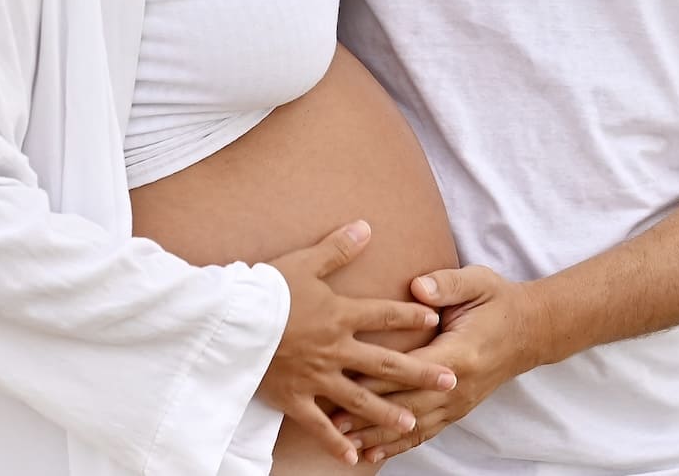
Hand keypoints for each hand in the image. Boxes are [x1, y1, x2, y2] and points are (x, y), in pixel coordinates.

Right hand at [261, 222, 460, 464]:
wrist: (228, 321)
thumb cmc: (265, 289)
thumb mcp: (304, 262)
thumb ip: (338, 248)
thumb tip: (366, 226)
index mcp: (340, 315)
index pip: (386, 314)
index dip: (412, 315)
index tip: (436, 320)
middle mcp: (335, 349)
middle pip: (386, 363)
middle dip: (420, 373)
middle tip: (450, 381)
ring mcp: (316, 376)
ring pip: (360, 398)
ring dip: (387, 411)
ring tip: (412, 423)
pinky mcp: (293, 397)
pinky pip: (318, 425)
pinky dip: (335, 442)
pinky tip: (353, 458)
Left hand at [338, 266, 543, 463]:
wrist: (532, 330)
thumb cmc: (499, 302)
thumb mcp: (478, 282)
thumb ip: (447, 284)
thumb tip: (417, 287)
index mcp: (459, 353)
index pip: (409, 368)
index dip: (376, 377)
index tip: (344, 382)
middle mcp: (458, 385)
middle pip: (406, 404)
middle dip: (367, 414)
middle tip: (332, 423)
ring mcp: (458, 402)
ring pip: (412, 425)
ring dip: (378, 435)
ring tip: (345, 445)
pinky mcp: (458, 410)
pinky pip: (425, 432)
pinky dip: (398, 446)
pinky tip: (373, 453)